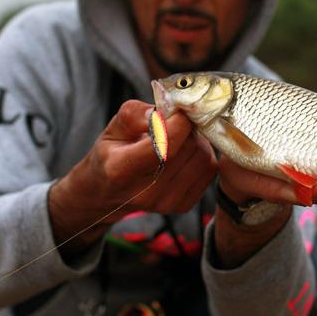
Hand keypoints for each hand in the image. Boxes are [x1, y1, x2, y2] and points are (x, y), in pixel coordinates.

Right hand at [48, 100, 216, 254]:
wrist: (108, 193)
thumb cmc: (111, 155)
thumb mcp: (112, 129)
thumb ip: (135, 115)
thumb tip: (165, 112)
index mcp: (121, 170)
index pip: (165, 145)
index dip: (178, 122)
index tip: (177, 110)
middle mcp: (145, 192)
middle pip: (188, 149)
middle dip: (187, 127)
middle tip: (176, 122)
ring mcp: (166, 202)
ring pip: (203, 158)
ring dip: (197, 140)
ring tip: (179, 137)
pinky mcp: (183, 205)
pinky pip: (208, 170)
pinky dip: (201, 155)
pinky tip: (185, 153)